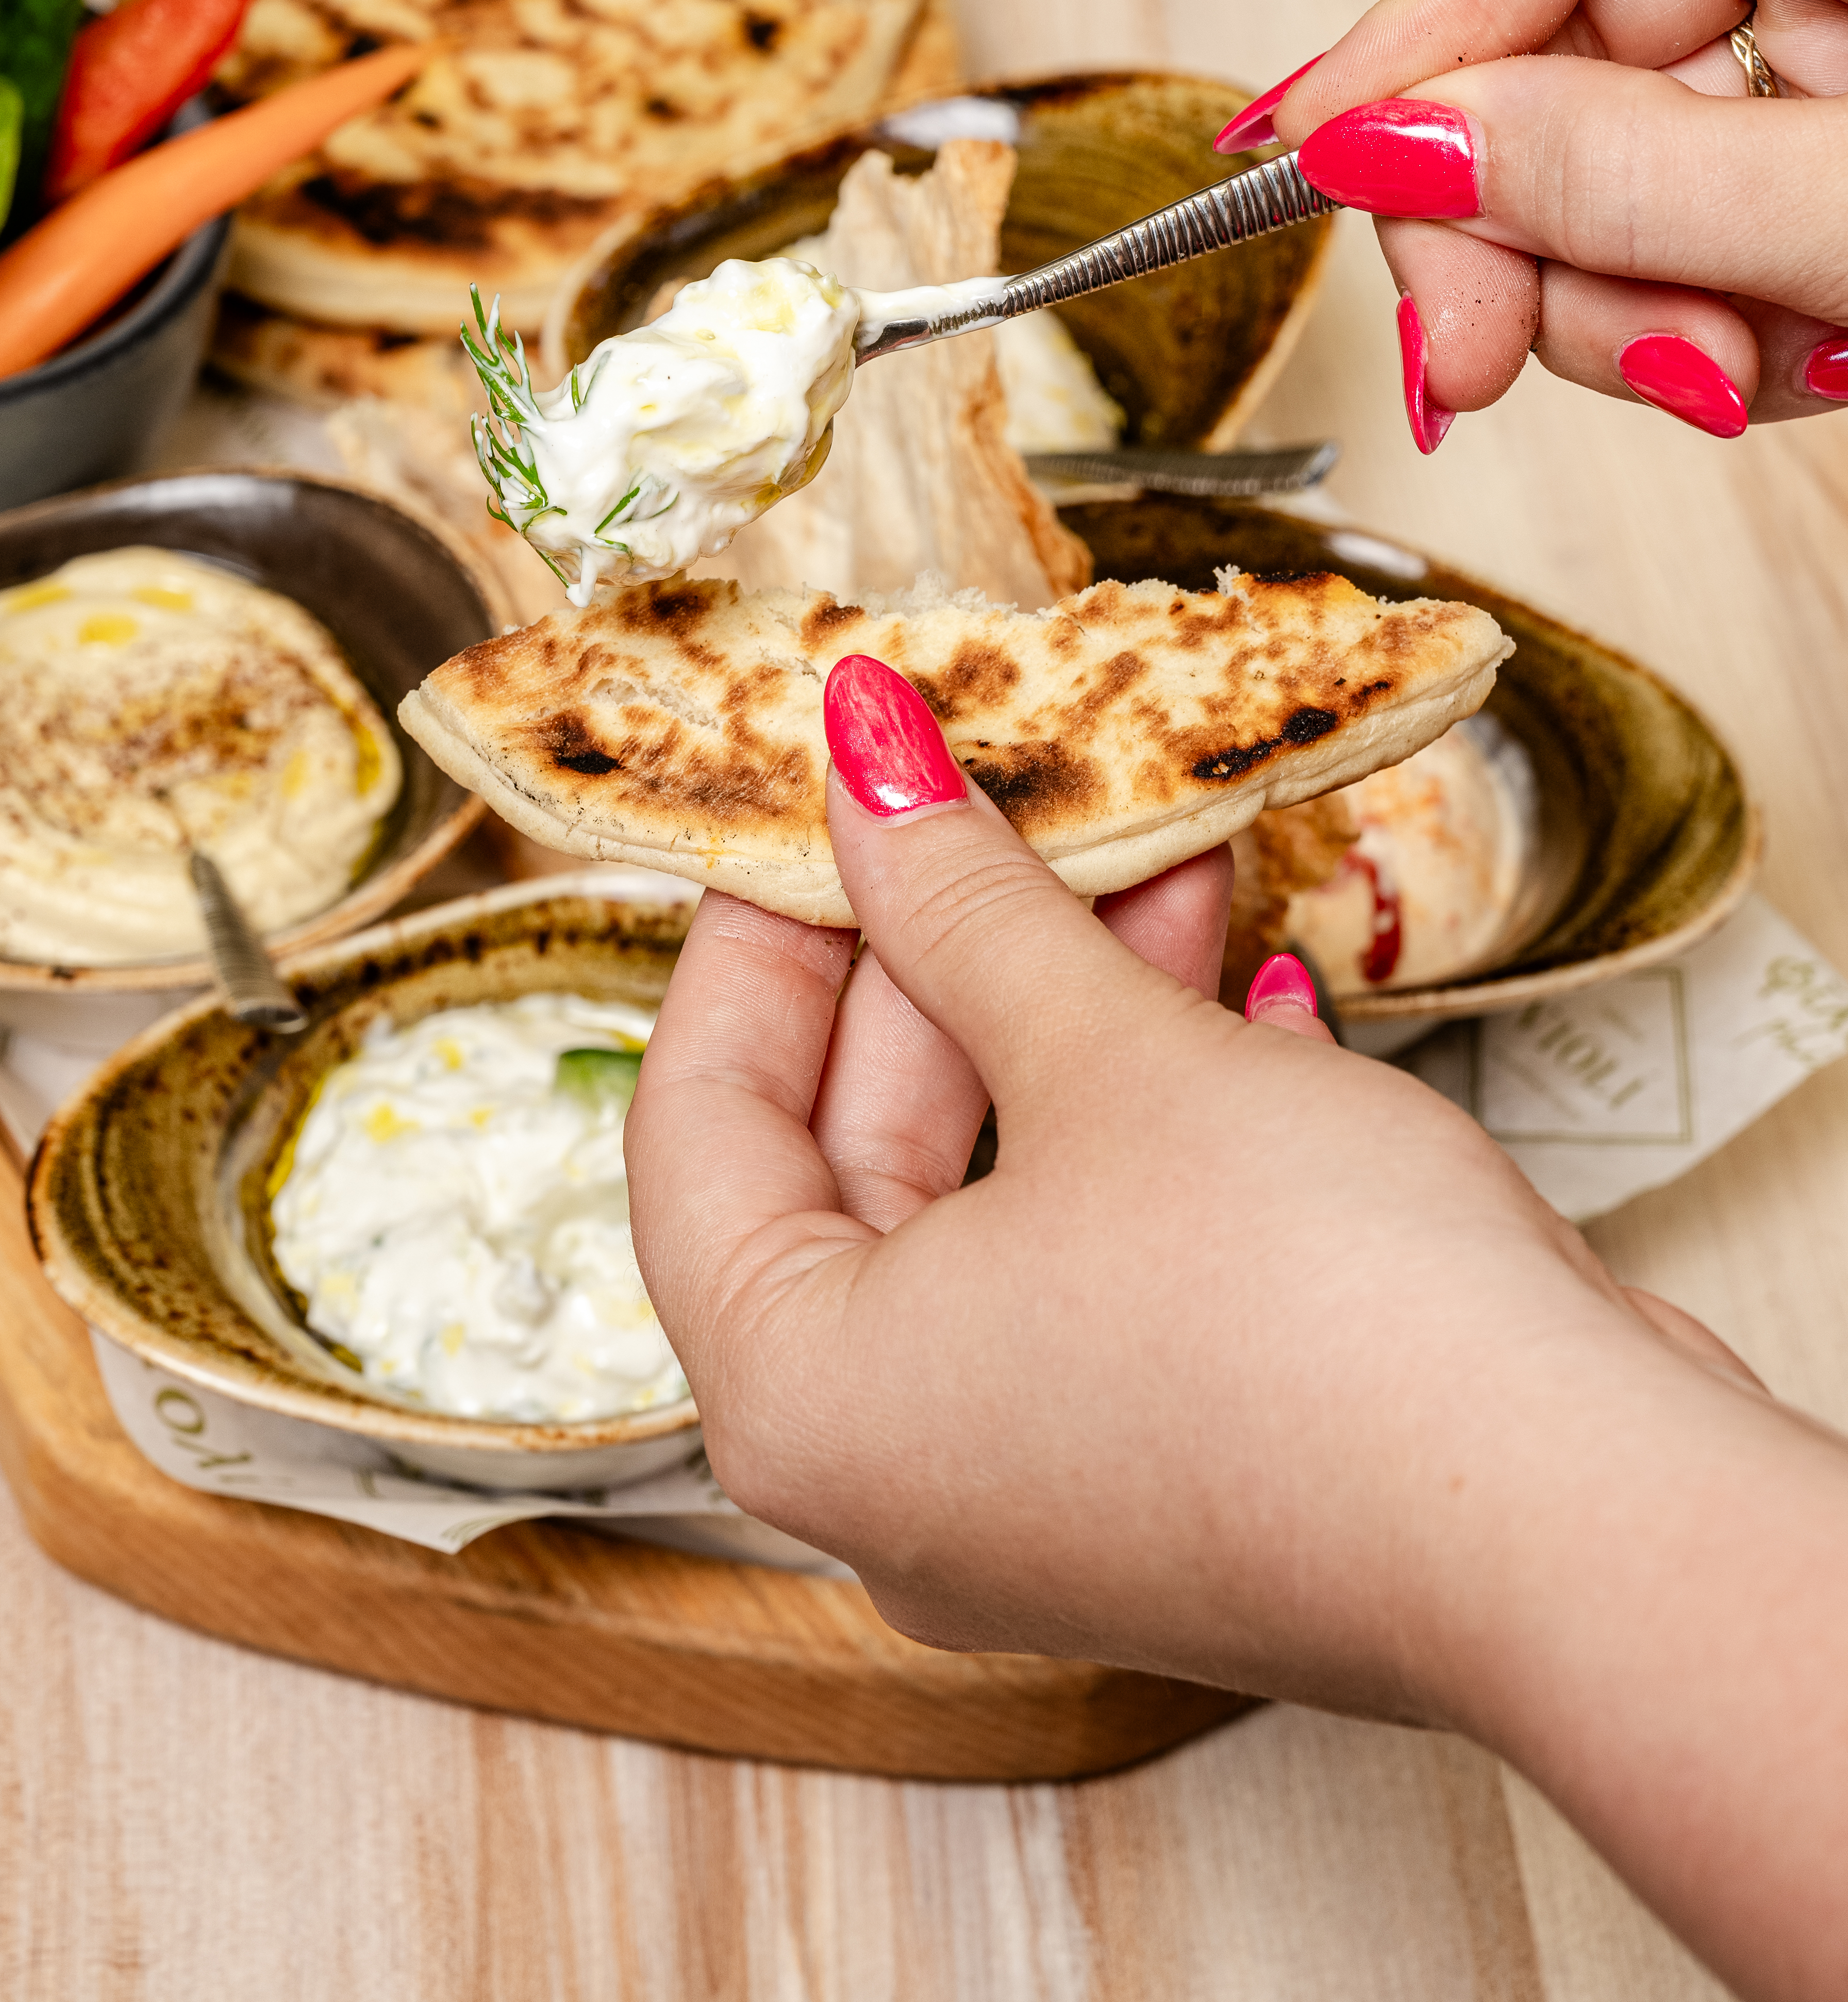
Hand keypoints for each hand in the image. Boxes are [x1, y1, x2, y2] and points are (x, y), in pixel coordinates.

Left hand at [626, 656, 1847, 2000]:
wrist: (1580, 1524)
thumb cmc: (1302, 1311)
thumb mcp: (1105, 1060)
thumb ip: (962, 905)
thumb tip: (862, 755)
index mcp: (803, 1398)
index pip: (700, 1125)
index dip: (753, 937)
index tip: (816, 802)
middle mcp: (900, 1464)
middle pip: (859, 1153)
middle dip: (950, 955)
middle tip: (992, 802)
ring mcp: (1046, 1474)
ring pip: (1008, 1188)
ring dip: (1077, 1010)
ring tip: (1153, 849)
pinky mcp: (1181, 1459)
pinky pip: (1113, 1252)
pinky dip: (1158, 1117)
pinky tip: (1240, 991)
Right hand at [1220, 0, 1847, 442]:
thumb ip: (1631, 171)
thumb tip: (1383, 147)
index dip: (1423, 4)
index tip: (1339, 164)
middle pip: (1537, 19)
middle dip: (1500, 218)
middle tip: (1467, 362)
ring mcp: (1815, 22)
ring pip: (1581, 151)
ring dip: (1601, 303)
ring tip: (1715, 379)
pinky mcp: (1810, 131)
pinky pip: (1664, 220)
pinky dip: (1677, 317)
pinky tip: (1765, 362)